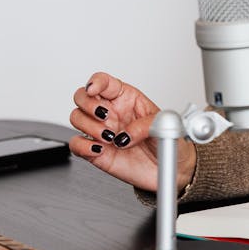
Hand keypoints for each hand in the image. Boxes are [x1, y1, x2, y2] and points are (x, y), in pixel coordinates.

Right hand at [69, 72, 195, 193]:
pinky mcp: (96, 151)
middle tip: (105, 117)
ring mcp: (101, 131)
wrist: (172, 168)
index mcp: (125, 98)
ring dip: (89, 126)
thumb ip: (144, 126)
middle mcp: (110, 112)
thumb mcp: (161, 124)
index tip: (94, 89)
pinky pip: (76, 144)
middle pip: (81, 97)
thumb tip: (124, 135)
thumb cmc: (166, 138)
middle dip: (88, 105)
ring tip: (109, 137)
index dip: (95, 82)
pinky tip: (98, 149)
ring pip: (76, 118)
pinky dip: (82, 146)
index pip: (104, 82)